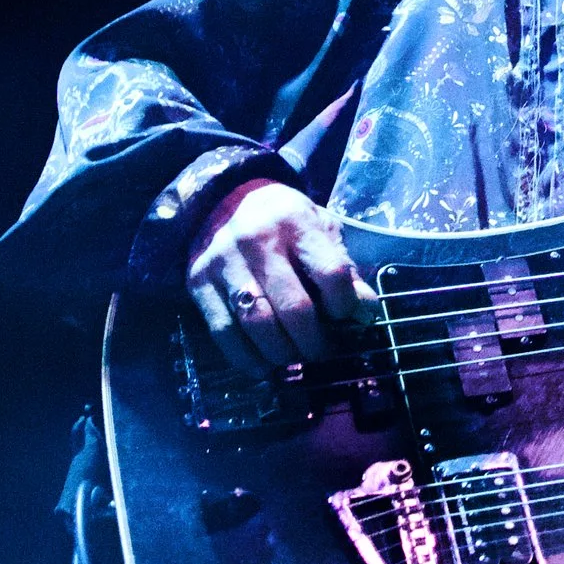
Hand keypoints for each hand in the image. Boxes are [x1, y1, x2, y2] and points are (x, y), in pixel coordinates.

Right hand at [184, 179, 378, 370]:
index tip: (346, 316)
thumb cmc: (283, 219)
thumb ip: (343, 267)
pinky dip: (245, 356)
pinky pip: (223, 331)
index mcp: (296, 222)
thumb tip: (365, 310)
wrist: (223, 197)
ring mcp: (224, 262)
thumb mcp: (321, 227)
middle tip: (323, 355)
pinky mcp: (198, 282)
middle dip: (314, 342)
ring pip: (257, 322)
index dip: (344, 304)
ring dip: (282, 354)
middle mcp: (257, 240)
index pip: (331, 272)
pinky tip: (263, 366)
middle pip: (294, 306)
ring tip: (296, 363)